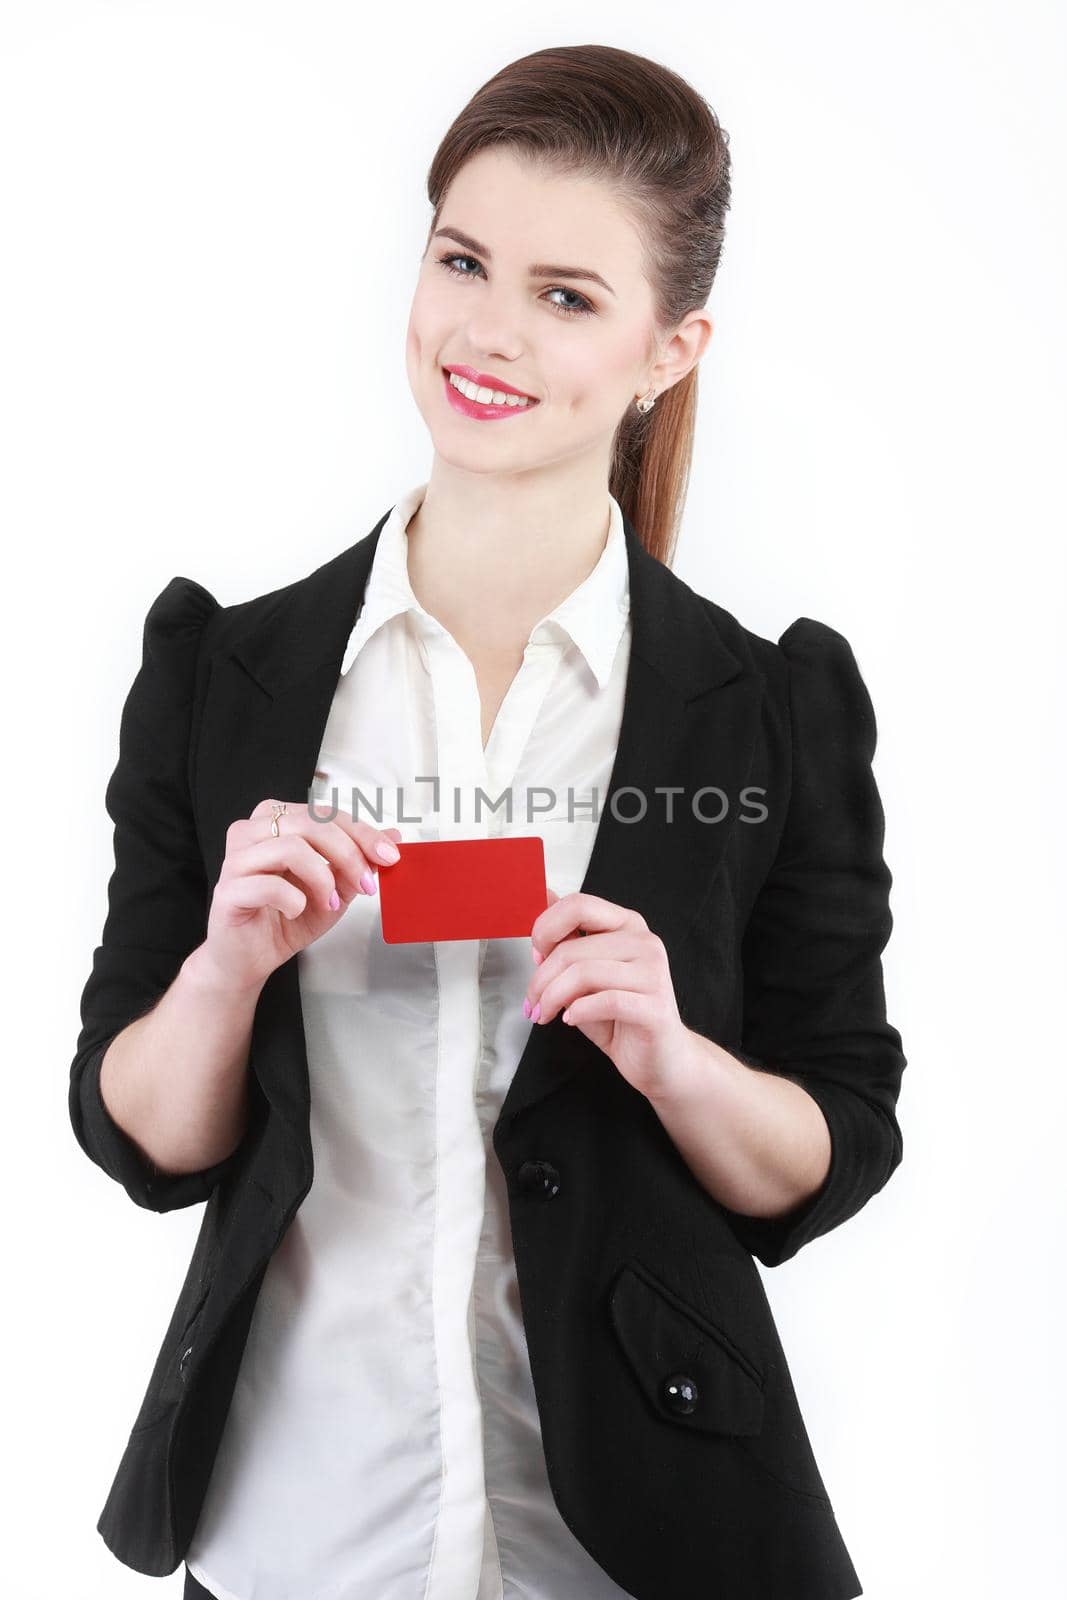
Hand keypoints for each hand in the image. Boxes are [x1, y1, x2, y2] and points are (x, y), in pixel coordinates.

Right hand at [198, 798, 402, 992]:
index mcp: (276, 821)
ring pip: (290, 847)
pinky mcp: (227, 890)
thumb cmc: (286, 919)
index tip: (389, 855)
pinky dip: (294, 900)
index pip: (325, 814)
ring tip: (329, 903)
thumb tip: (393, 836)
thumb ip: (357, 861)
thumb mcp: (334, 888)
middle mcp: (252, 832)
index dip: (362, 832)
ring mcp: (236, 860)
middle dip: (348, 854)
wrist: (251, 958)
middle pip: (310, 824)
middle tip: (366, 884)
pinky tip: (296, 910)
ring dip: (322, 879)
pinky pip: (269, 885)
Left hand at [525, 888, 691, 1101]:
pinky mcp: (655, 1007)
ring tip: (544, 1014)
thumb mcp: (585, 973)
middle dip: (540, 979)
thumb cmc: (619, 1016)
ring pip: (584, 974)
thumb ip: (567, 938)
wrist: (660, 1058)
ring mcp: (654, 973)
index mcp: (627, 925)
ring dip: (552, 998)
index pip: (578, 904)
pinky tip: (571, 1019)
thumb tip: (544, 895)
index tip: (535, 955)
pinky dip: (578, 1012)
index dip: (545, 929)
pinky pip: (605, 1001)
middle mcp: (645, 942)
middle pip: (572, 948)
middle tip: (532, 1002)